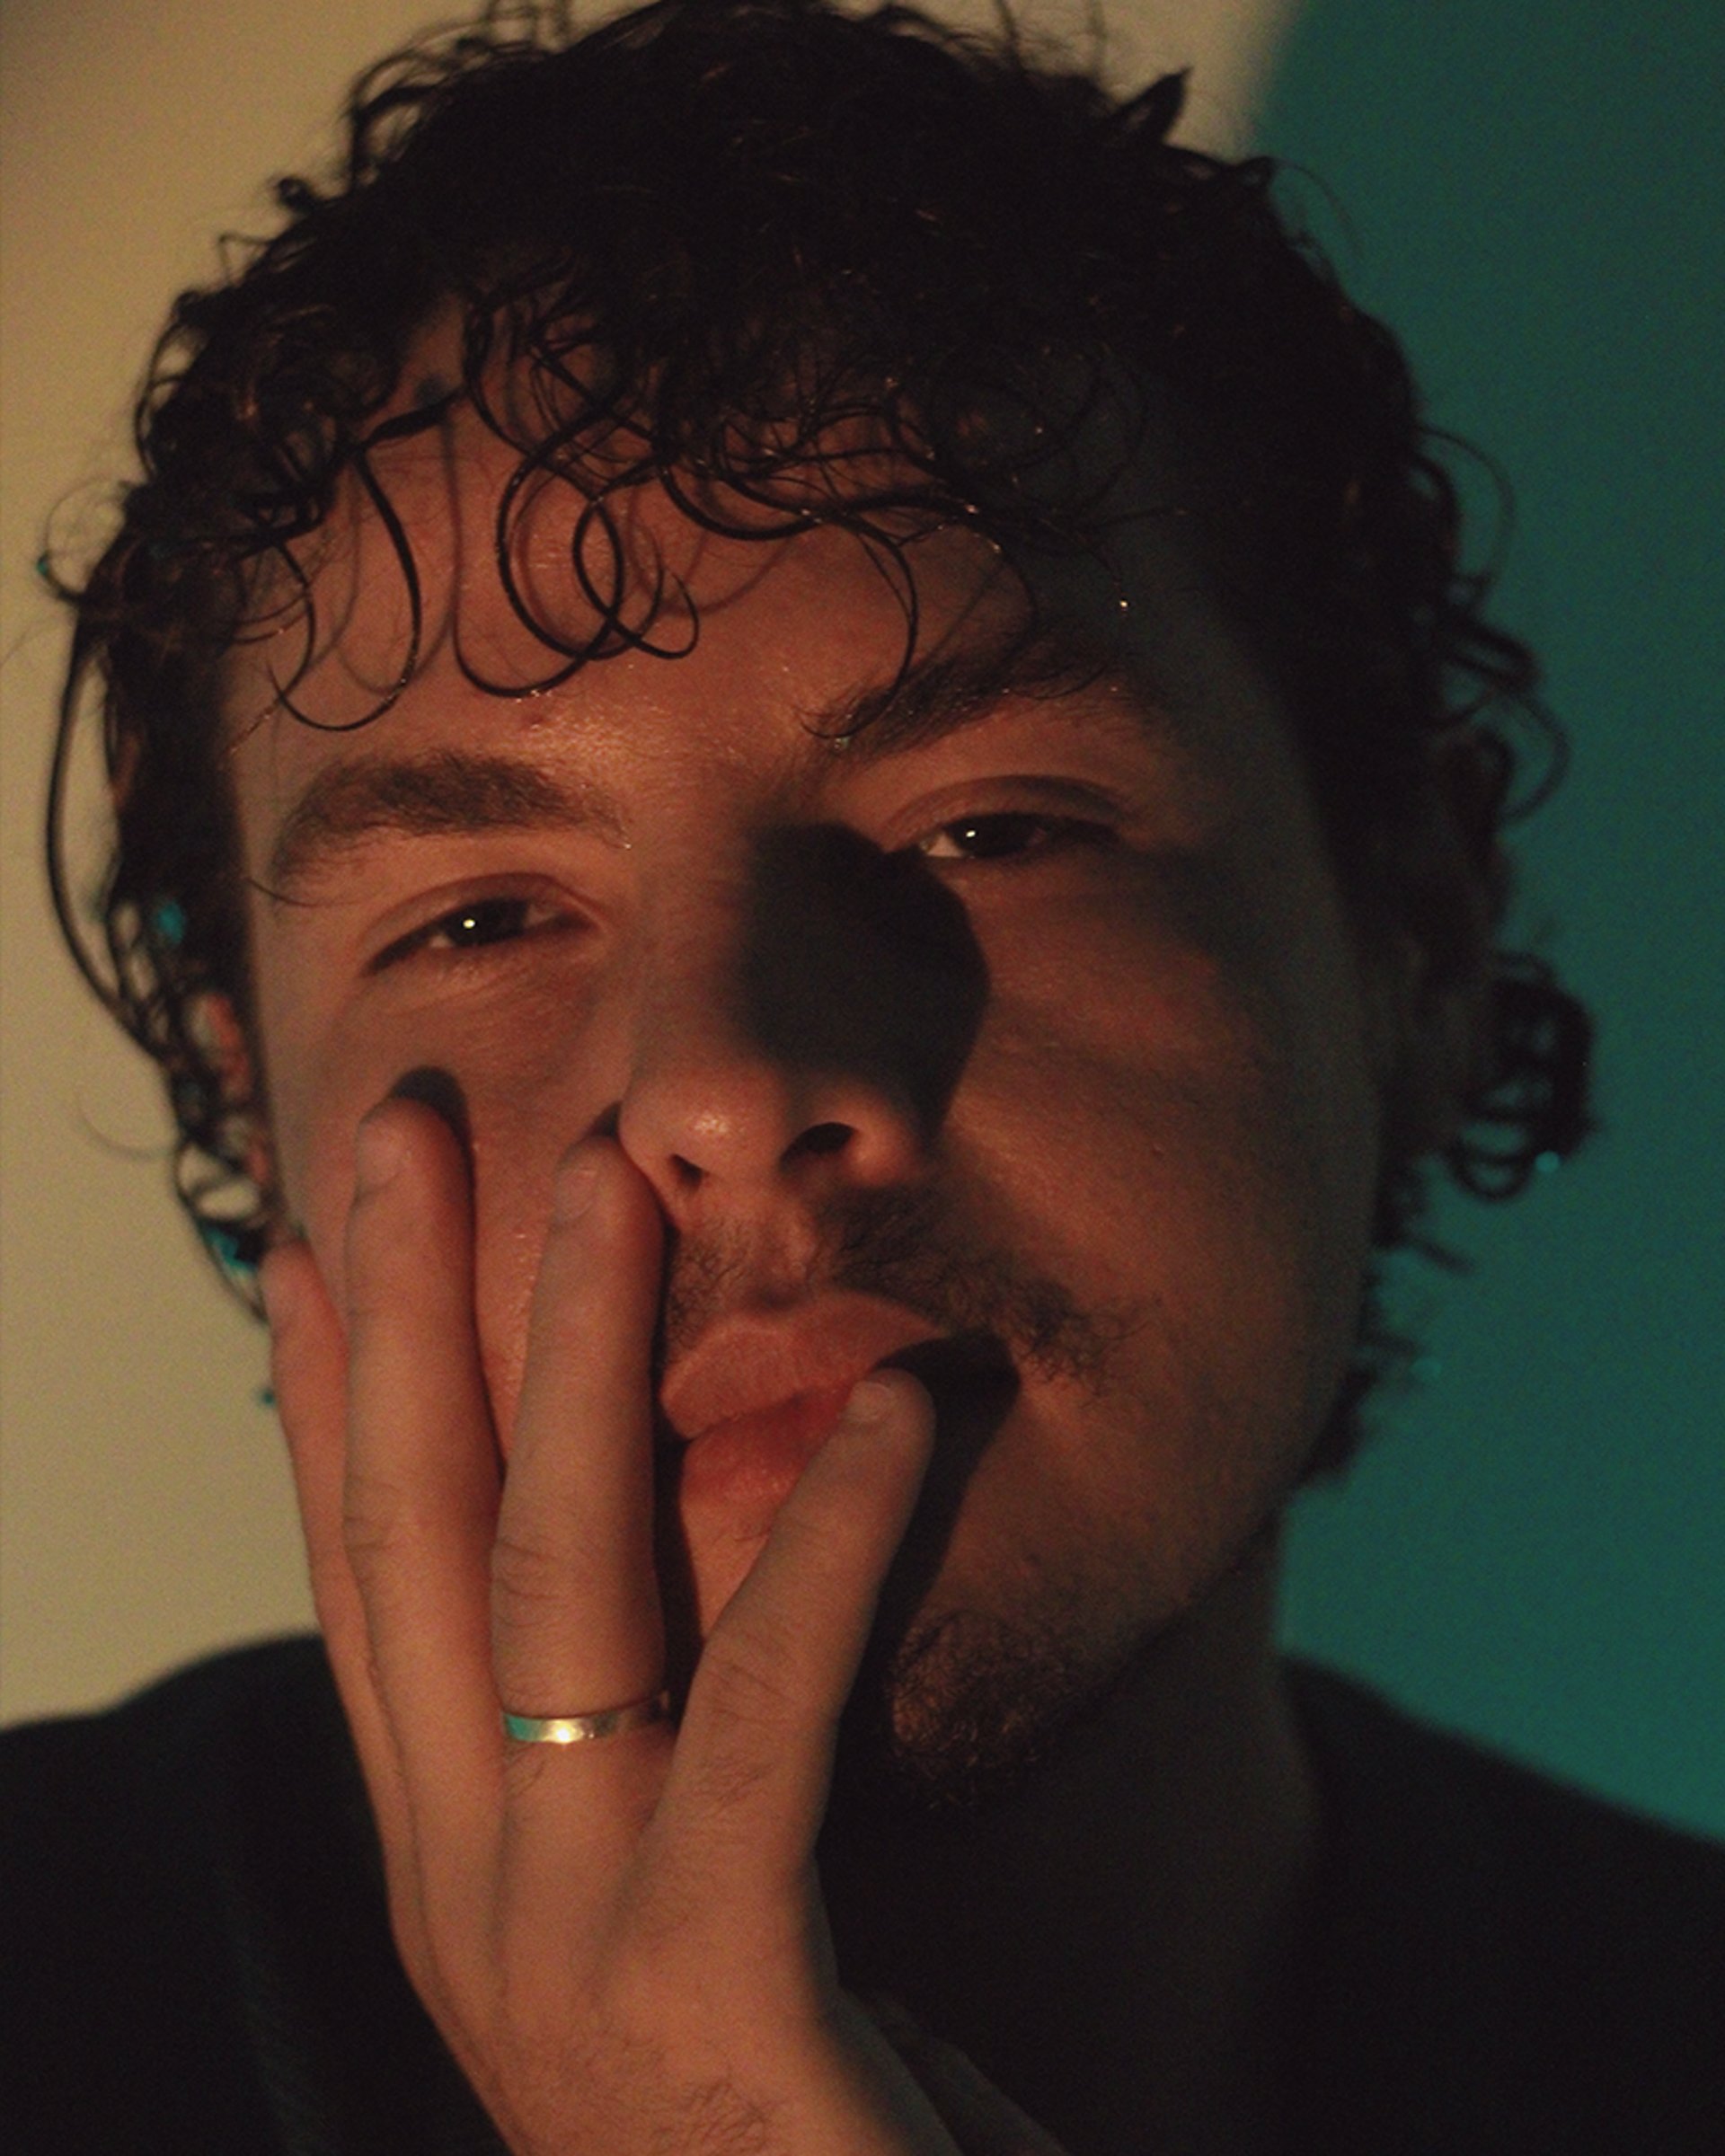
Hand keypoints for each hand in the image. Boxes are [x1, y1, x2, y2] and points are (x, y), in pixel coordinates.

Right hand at [263, 1098, 1065, 2154]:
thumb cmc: (812, 2124)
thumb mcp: (703, 1910)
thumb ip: (676, 1761)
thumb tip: (695, 1581)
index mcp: (466, 1869)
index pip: (370, 1595)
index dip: (333, 1406)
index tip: (324, 1244)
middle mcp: (474, 1899)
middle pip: (413, 1547)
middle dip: (403, 1314)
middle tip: (402, 1116)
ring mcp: (562, 1952)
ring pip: (548, 1585)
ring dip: (563, 1356)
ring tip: (599, 1167)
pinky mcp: (710, 1993)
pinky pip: (763, 1712)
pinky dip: (832, 1538)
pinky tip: (901, 1400)